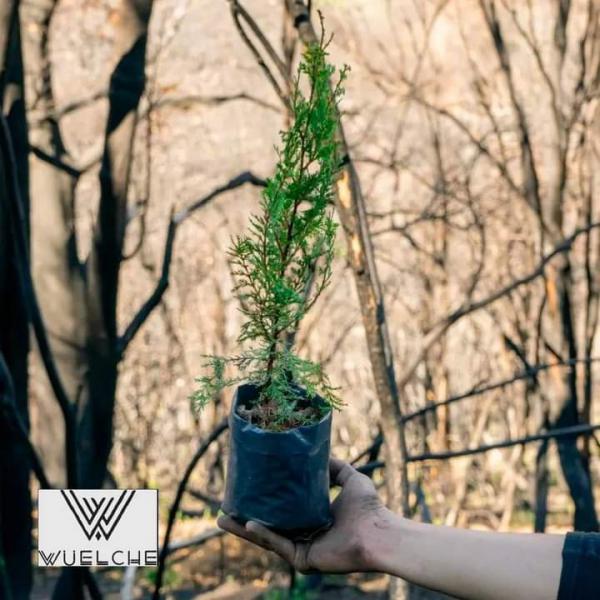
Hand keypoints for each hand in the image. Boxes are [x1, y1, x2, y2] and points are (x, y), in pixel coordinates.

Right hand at [217, 458, 391, 573]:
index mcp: (312, 519)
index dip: (263, 502)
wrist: (379, 531)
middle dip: (243, 519)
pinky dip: (263, 534)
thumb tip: (319, 451)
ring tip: (222, 518)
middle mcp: (304, 534)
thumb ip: (335, 466)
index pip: (281, 512)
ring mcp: (302, 548)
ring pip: (266, 538)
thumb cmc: (369, 508)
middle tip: (222, 508)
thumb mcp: (350, 477)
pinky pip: (278, 545)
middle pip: (267, 526)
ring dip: (243, 529)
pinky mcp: (303, 559)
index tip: (245, 489)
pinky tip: (247, 524)